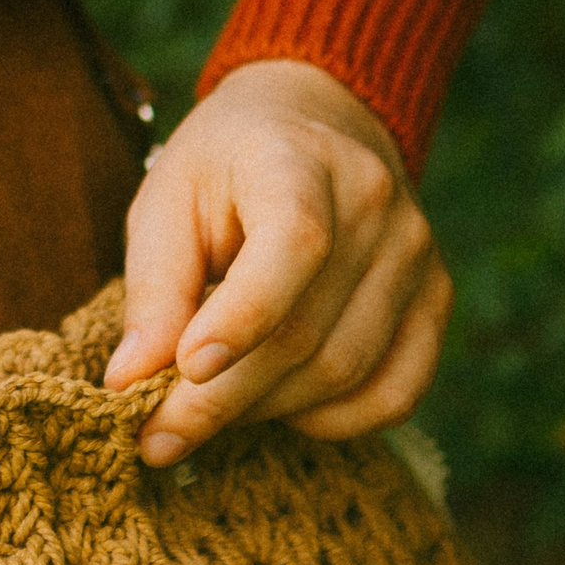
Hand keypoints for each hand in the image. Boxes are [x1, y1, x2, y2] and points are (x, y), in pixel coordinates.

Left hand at [104, 59, 452, 465]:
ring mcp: (415, 254)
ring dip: (265, 411)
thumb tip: (129, 382)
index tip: (186, 370)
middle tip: (158, 436)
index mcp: (299, 162)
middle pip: (305, 332)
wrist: (313, 128)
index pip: (294, 245)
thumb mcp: (166, 205)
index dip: (241, 318)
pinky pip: (396, 391)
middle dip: (222, 399)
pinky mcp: (434, 297)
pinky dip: (335, 422)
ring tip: (207, 414)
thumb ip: (153, 290)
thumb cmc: (223, 172)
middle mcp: (374, 204)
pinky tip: (283, 410)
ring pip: (344, 371)